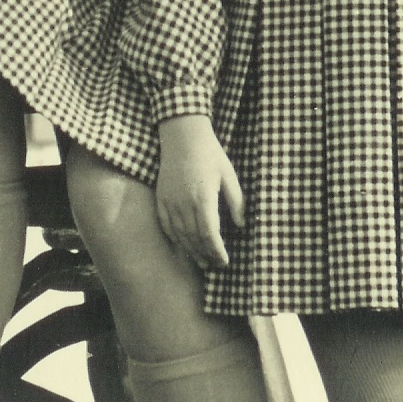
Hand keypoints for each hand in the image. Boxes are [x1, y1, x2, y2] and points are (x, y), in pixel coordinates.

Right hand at [154, 113, 242, 268]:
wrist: (182, 135)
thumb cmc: (210, 154)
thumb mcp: (229, 176)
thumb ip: (236, 202)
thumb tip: (242, 225)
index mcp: (203, 198)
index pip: (210, 235)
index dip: (217, 251)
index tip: (225, 261)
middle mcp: (184, 203)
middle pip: (194, 238)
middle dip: (205, 255)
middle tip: (215, 266)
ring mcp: (170, 200)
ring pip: (179, 234)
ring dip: (190, 250)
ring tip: (201, 261)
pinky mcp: (161, 196)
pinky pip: (165, 224)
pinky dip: (174, 238)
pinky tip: (182, 245)